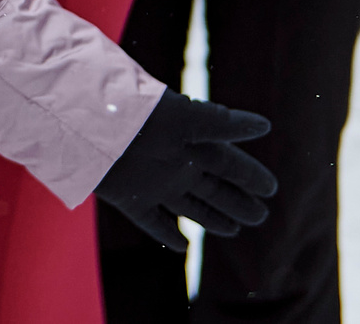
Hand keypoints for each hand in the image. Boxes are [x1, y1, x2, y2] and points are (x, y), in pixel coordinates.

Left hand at [95, 89, 276, 253]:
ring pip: (190, 207)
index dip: (249, 176)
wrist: (87, 120)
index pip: (228, 164)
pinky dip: (167, 234)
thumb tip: (266, 125)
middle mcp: (175, 164)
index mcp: (190, 142)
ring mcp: (153, 183)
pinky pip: (152, 221)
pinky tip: (182, 245)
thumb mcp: (185, 117)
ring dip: (212, 218)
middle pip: (213, 189)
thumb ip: (223, 124)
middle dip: (237, 201)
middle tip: (261, 215)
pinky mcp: (129, 198)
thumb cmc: (138, 113)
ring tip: (235, 228)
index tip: (272, 188)